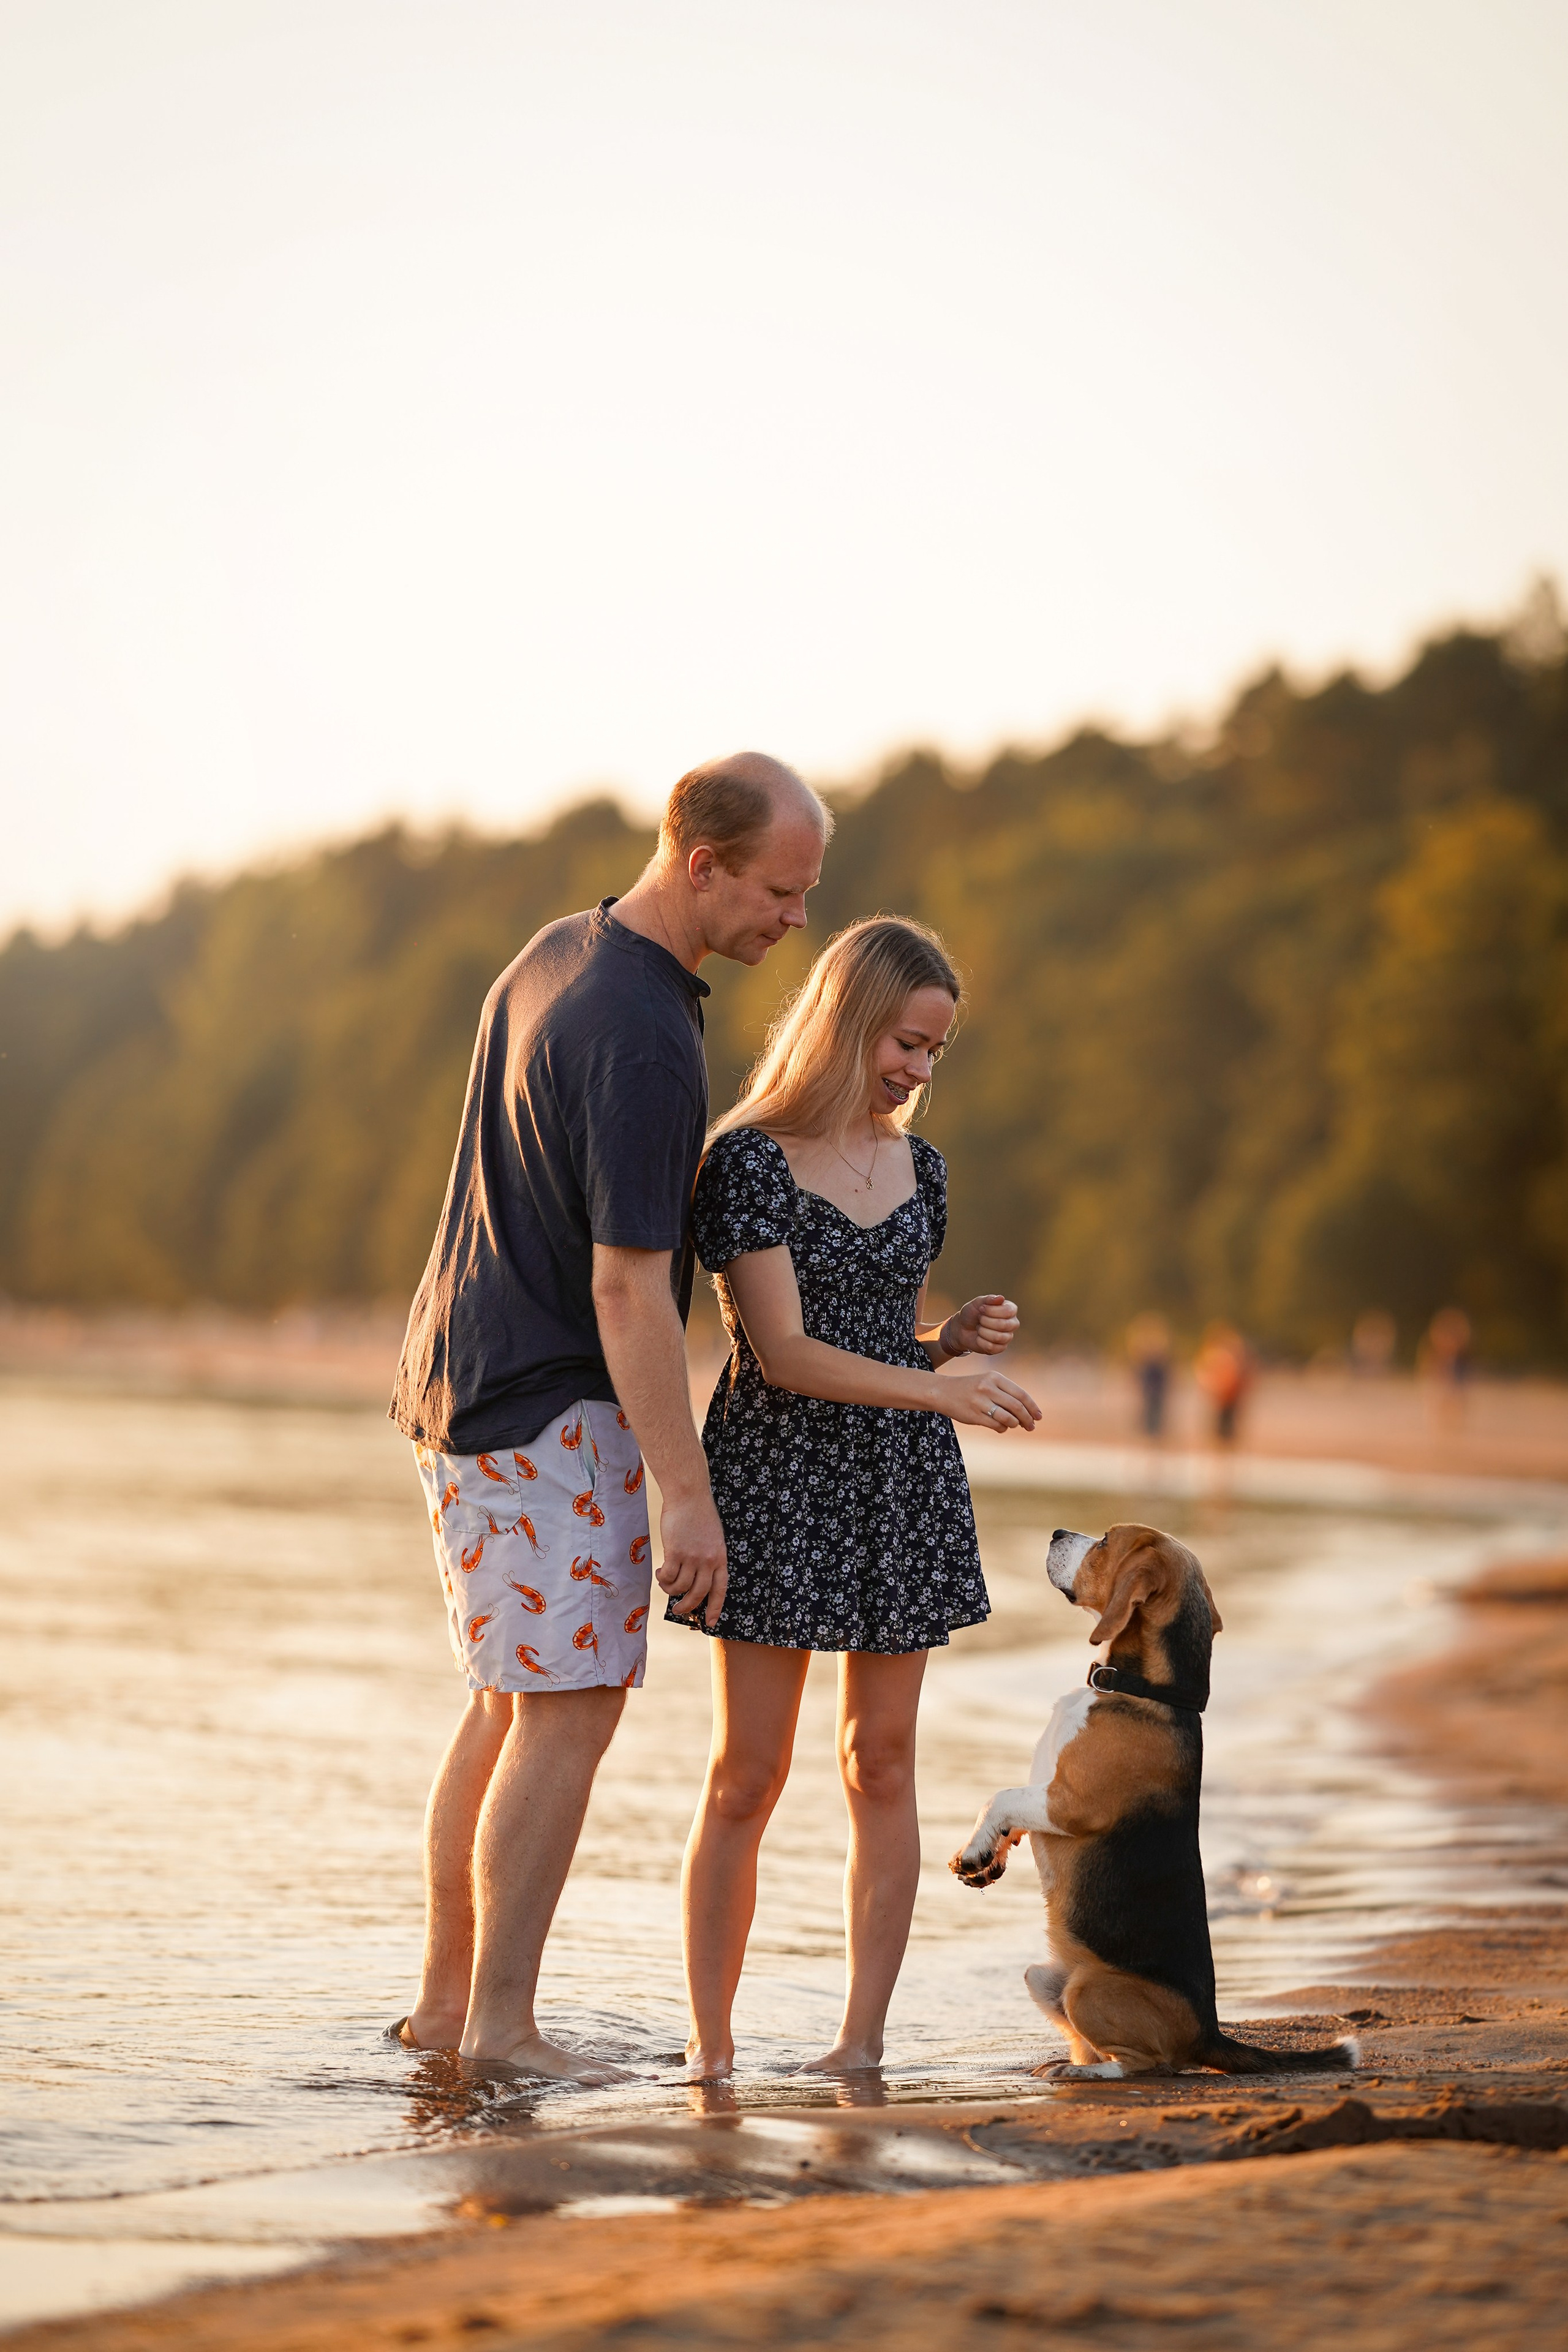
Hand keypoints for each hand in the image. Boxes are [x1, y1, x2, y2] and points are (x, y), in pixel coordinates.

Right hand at [655, 1488, 728, 1626]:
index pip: (720, 1589)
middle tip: (678, 1610)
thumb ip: (707, 1558)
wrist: (689, 1496)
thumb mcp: (712, 1538)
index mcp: (720, 1558)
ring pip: (681, 1587)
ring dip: (670, 1589)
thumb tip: (695, 1579)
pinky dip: (663, 1578)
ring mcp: (693, 1557)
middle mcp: (708, 1560)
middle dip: (687, 1606)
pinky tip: (661, 1571)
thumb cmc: (699, 1515)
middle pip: (698, 1594)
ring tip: (665, 1582)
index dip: (715, 1608)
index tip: (710, 1623)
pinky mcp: (676, 1552)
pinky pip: (669, 1576)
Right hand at [939, 1367, 1040, 1431]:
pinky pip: (997, 1425)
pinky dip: (1003, 1428)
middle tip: (1031, 1426)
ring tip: (1015, 1425)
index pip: (1021, 1394)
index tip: (1039, 1416)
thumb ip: (1007, 1394)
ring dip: (1015, 1424)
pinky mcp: (974, 1415)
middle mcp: (988, 1388)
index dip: (1033, 1407)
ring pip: (1008, 1418)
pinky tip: (1001, 1426)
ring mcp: (980, 1402)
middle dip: (1027, 1419)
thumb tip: (1028, 1413)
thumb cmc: (971, 1388)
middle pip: (1017, 1407)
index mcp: (995, 1377)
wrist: (944, 1391)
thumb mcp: (988, 1382)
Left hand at [941, 1294, 1019, 1357]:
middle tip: (979, 1319)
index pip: (1008, 1311)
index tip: (981, 1309)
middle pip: (1004, 1325)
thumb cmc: (972, 1313)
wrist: (962, 1328)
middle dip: (985, 1321)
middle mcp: (1012, 1323)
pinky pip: (992, 1347)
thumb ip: (989, 1299)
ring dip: (982, 1331)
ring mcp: (1008, 1337)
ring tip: (979, 1328)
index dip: (991, 1311)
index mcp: (1010, 1309)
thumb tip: (1001, 1298)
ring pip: (998, 1337)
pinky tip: (979, 1337)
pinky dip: (980, 1341)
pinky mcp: (1000, 1348)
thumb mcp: (977, 1303)